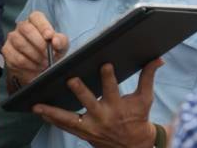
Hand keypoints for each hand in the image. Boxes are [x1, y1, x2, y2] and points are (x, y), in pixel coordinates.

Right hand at [2, 11, 68, 87]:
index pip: (36, 17)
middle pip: (26, 29)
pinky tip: (35, 66)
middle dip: (39, 44)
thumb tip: (55, 40)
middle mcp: (22, 26)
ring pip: (20, 44)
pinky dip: (28, 65)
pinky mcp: (7, 51)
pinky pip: (16, 57)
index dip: (43, 26)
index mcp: (35, 21)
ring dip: (34, 56)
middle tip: (48, 55)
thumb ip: (61, 41)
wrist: (41, 68)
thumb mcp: (61, 47)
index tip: (50, 37)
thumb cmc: (51, 52)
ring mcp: (12, 38)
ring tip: (43, 63)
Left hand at [32, 58, 163, 147]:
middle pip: (89, 103)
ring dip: (53, 111)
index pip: (113, 90)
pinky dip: (52, 119)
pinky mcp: (83, 133)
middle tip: (70, 79)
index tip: (105, 64)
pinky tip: (39, 110)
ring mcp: (91, 127)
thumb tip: (158, 58)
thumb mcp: (145, 99)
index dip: (109, 77)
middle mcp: (103, 117)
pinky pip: (65, 126)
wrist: (133, 147)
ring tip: (38, 104)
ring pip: (70, 119)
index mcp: (118, 107)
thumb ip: (147, 77)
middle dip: (80, 92)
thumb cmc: (138, 119)